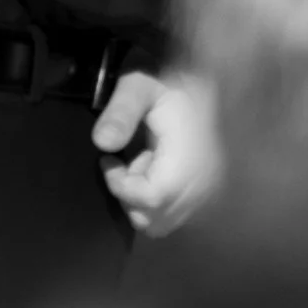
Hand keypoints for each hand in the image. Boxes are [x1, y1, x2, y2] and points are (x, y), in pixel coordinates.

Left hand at [92, 65, 219, 238]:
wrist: (201, 88)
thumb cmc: (165, 84)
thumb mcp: (137, 86)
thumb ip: (120, 112)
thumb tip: (102, 144)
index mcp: (189, 157)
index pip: (152, 197)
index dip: (122, 186)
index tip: (108, 160)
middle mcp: (203, 181)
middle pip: (153, 218)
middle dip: (128, 194)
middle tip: (126, 161)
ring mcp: (206, 192)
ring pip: (160, 223)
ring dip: (140, 199)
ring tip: (141, 163)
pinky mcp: (205, 196)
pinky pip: (171, 216)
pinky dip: (155, 201)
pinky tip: (154, 170)